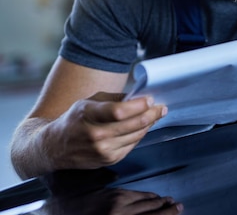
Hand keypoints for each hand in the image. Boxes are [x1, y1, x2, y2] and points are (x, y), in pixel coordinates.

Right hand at [40, 188, 182, 214]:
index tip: (165, 198)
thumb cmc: (68, 200)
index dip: (156, 199)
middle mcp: (120, 213)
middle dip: (165, 207)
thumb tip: (114, 177)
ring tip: (176, 211)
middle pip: (150, 209)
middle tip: (177, 205)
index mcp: (115, 198)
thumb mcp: (88, 185)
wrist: (55, 214)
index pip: (144, 198)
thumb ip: (105, 180)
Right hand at [47, 92, 166, 169]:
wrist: (55, 146)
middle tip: (161, 107)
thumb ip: (114, 99)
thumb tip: (139, 96)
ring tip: (156, 115)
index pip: (118, 111)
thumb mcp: (89, 102)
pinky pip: (132, 145)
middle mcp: (94, 134)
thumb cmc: (75, 119)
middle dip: (151, 114)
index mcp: (87, 114)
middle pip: (132, 124)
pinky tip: (144, 126)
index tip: (150, 99)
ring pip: (136, 135)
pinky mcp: (108, 160)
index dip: (138, 105)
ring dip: (149, 124)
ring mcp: (102, 150)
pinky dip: (140, 134)